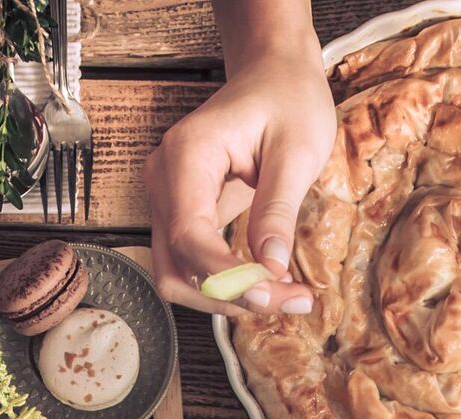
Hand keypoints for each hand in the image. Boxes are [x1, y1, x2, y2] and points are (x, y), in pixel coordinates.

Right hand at [144, 47, 334, 317]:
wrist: (273, 75)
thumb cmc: (288, 100)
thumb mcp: (297, 150)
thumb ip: (277, 209)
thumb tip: (271, 268)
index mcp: (187, 155)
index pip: (188, 235)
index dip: (225, 276)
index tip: (271, 293)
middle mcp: (164, 179)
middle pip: (176, 267)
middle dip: (229, 296)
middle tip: (292, 300)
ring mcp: (167, 198)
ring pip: (180, 275)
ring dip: (228, 297)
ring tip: (287, 296)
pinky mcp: (182, 213)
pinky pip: (193, 263)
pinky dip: (227, 282)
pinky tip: (270, 283)